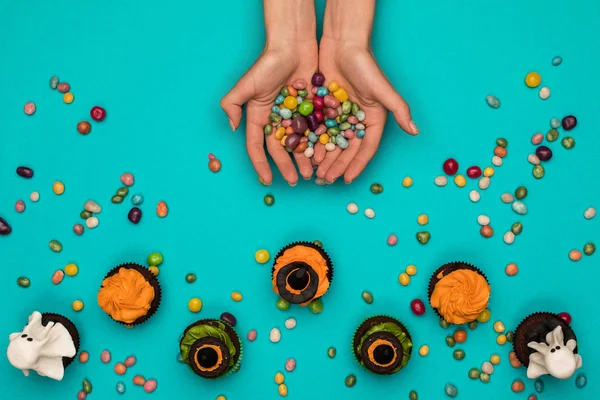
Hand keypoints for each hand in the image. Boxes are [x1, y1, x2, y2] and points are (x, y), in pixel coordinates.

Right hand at [220, 0, 317, 184]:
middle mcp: (276, 119)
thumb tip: (232, 128)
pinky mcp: (312, 109)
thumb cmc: (268, 62)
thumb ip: (232, 105)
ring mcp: (295, 115)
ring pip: (300, 144)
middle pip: (281, 149)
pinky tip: (325, 156)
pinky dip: (319, 144)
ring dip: (305, 159)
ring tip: (312, 173)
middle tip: (297, 180)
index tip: (269, 180)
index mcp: (259, 116)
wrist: (294, 43)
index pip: (257, 146)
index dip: (261, 164)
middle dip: (287, 166)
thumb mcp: (246, 84)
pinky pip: (315, 131)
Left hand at [315, 0, 418, 183]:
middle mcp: (356, 120)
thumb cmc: (365, 64)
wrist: (342, 43)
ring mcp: (339, 115)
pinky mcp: (324, 108)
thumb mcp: (382, 89)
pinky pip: (318, 129)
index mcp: (373, 119)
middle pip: (346, 149)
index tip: (347, 179)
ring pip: (331, 142)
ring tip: (314, 172)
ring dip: (324, 158)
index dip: (357, 165)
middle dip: (337, 165)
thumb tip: (415, 131)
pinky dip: (312, 142)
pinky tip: (304, 153)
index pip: (366, 148)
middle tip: (325, 179)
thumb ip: (399, 110)